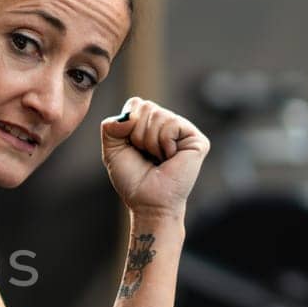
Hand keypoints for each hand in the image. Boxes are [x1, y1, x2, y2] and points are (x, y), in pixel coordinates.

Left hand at [100, 97, 209, 219]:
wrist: (148, 203)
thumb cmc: (133, 178)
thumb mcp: (112, 149)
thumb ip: (110, 126)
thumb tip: (130, 116)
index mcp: (151, 123)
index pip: (136, 103)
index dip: (127, 125)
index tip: (132, 147)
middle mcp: (169, 123)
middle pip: (146, 107)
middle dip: (138, 134)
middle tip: (146, 154)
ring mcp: (184, 130)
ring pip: (158, 115)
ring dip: (150, 141)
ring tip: (158, 158)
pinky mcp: (197, 140)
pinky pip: (172, 124)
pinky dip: (164, 143)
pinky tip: (170, 158)